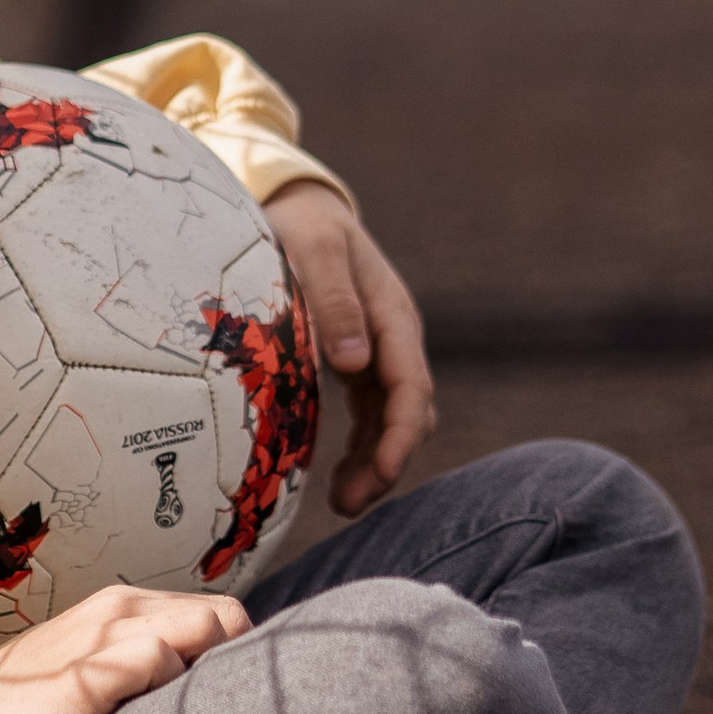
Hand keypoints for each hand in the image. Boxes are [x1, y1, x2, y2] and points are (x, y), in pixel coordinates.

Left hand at [265, 179, 435, 517]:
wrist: (303, 209)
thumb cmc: (305, 226)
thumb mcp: (314, 251)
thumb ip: (333, 300)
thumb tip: (356, 363)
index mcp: (391, 315)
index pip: (409, 385)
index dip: (402, 433)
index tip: (385, 469)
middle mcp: (393, 339)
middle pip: (408, 412)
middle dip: (388, 461)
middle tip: (350, 502)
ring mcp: (379, 353)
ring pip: (392, 420)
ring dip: (375, 463)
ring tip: (343, 504)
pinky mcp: (359, 363)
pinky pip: (371, 415)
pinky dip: (361, 449)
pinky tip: (339, 481)